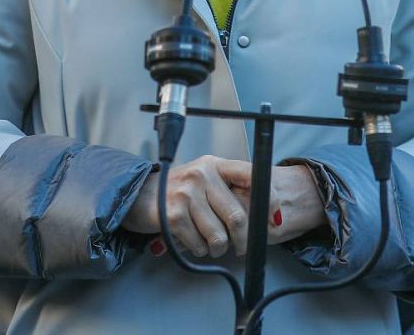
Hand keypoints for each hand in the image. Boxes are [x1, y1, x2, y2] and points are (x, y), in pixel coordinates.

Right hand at [123, 157, 326, 257]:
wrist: (138, 195)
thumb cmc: (179, 192)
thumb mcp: (205, 181)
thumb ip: (231, 191)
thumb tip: (268, 216)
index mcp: (214, 164)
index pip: (252, 175)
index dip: (268, 198)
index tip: (274, 218)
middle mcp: (201, 174)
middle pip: (237, 216)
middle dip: (243, 240)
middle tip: (241, 247)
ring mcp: (186, 194)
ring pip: (219, 236)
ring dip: (218, 248)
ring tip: (211, 244)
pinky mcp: (173, 215)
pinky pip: (200, 244)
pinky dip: (199, 250)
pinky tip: (192, 241)